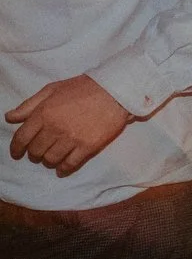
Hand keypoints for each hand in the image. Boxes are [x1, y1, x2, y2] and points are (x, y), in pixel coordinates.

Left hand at [6, 75, 134, 176]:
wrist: (114, 92)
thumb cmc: (82, 88)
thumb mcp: (51, 90)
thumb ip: (29, 105)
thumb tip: (9, 118)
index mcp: (43, 114)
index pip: (22, 137)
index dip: (16, 148)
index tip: (17, 153)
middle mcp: (55, 128)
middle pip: (36, 150)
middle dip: (34, 154)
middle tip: (38, 154)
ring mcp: (72, 139)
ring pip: (51, 159)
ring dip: (48, 161)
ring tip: (51, 159)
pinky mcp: (88, 147)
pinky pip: (70, 164)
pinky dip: (63, 169)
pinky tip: (61, 169)